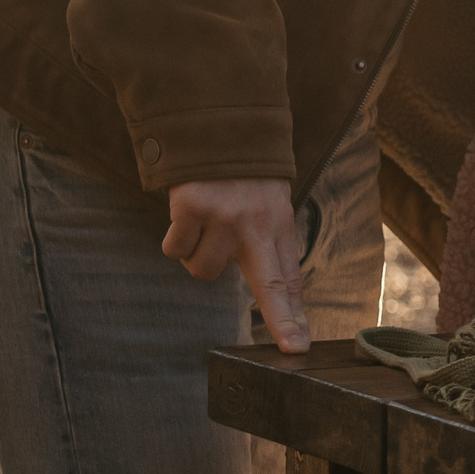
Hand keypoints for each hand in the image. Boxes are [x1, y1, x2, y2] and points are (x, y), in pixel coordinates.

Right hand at [164, 179, 308, 353]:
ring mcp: (223, 218)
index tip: (300, 346)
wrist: (220, 127)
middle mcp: (256, 224)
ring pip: (201, 270)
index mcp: (278, 224)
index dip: (293, 314)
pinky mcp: (191, 208)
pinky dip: (175, 237)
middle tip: (292, 347)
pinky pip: (174, 248)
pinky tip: (186, 213)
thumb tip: (269, 291)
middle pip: (268, 285)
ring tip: (206, 223)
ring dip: (197, 254)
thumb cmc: (246, 176)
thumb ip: (265, 242)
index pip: (288, 277)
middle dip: (281, 319)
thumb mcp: (270, 204)